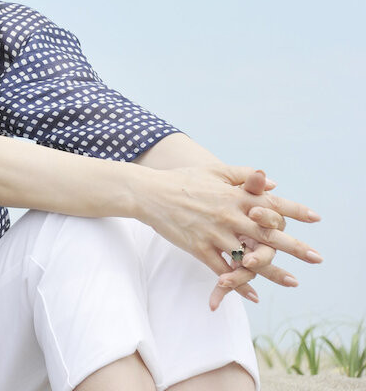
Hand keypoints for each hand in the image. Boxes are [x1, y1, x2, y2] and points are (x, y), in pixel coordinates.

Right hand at [138, 164, 320, 307]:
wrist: (148, 193)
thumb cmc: (182, 180)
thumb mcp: (214, 171)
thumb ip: (243, 175)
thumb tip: (273, 183)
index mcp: (234, 196)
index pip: (271, 203)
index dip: (294, 210)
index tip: (315, 218)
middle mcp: (228, 215)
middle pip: (267, 234)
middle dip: (294, 247)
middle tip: (316, 257)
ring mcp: (214, 233)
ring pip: (247, 256)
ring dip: (271, 271)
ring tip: (292, 282)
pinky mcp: (198, 248)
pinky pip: (222, 269)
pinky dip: (237, 283)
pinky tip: (253, 293)